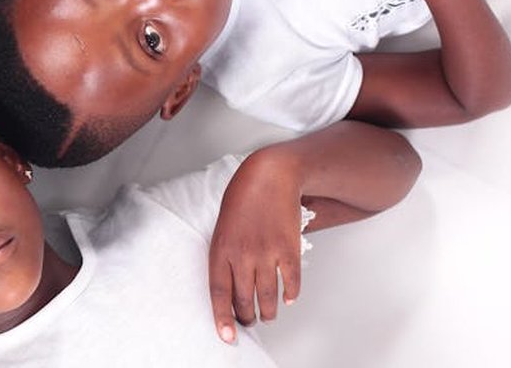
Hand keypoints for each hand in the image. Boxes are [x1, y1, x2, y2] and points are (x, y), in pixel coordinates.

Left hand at [208, 152, 302, 343]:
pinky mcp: (289, 250)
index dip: (223, 317)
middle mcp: (242, 255)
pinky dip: (290, 294)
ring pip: (267, 296)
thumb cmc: (242, 198)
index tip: (227, 335)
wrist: (270, 176)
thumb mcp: (222, 226)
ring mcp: (267, 253)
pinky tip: (287, 299)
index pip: (219, 292)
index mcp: (220, 249)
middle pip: (244, 299)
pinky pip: (290, 282)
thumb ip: (225, 255)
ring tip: (266, 316)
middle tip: (247, 322)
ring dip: (267, 311)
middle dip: (246, 317)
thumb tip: (230, 285)